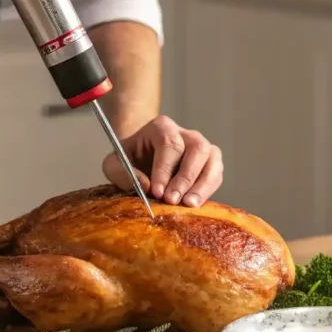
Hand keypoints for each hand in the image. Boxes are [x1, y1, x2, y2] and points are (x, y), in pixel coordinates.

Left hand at [102, 115, 223, 207]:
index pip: (169, 144)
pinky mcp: (211, 162)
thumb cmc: (129, 160)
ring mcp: (202, 146)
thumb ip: (124, 174)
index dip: (164, 169)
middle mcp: (186, 133)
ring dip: (202, 183)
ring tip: (188, 204)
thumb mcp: (114, 165)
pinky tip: (194, 203)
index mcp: (161, 127)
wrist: (141, 160)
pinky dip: (208, 189)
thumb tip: (147, 186)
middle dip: (185, 177)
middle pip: (196, 148)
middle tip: (172, 200)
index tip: (157, 191)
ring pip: (212, 158)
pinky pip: (217, 173)